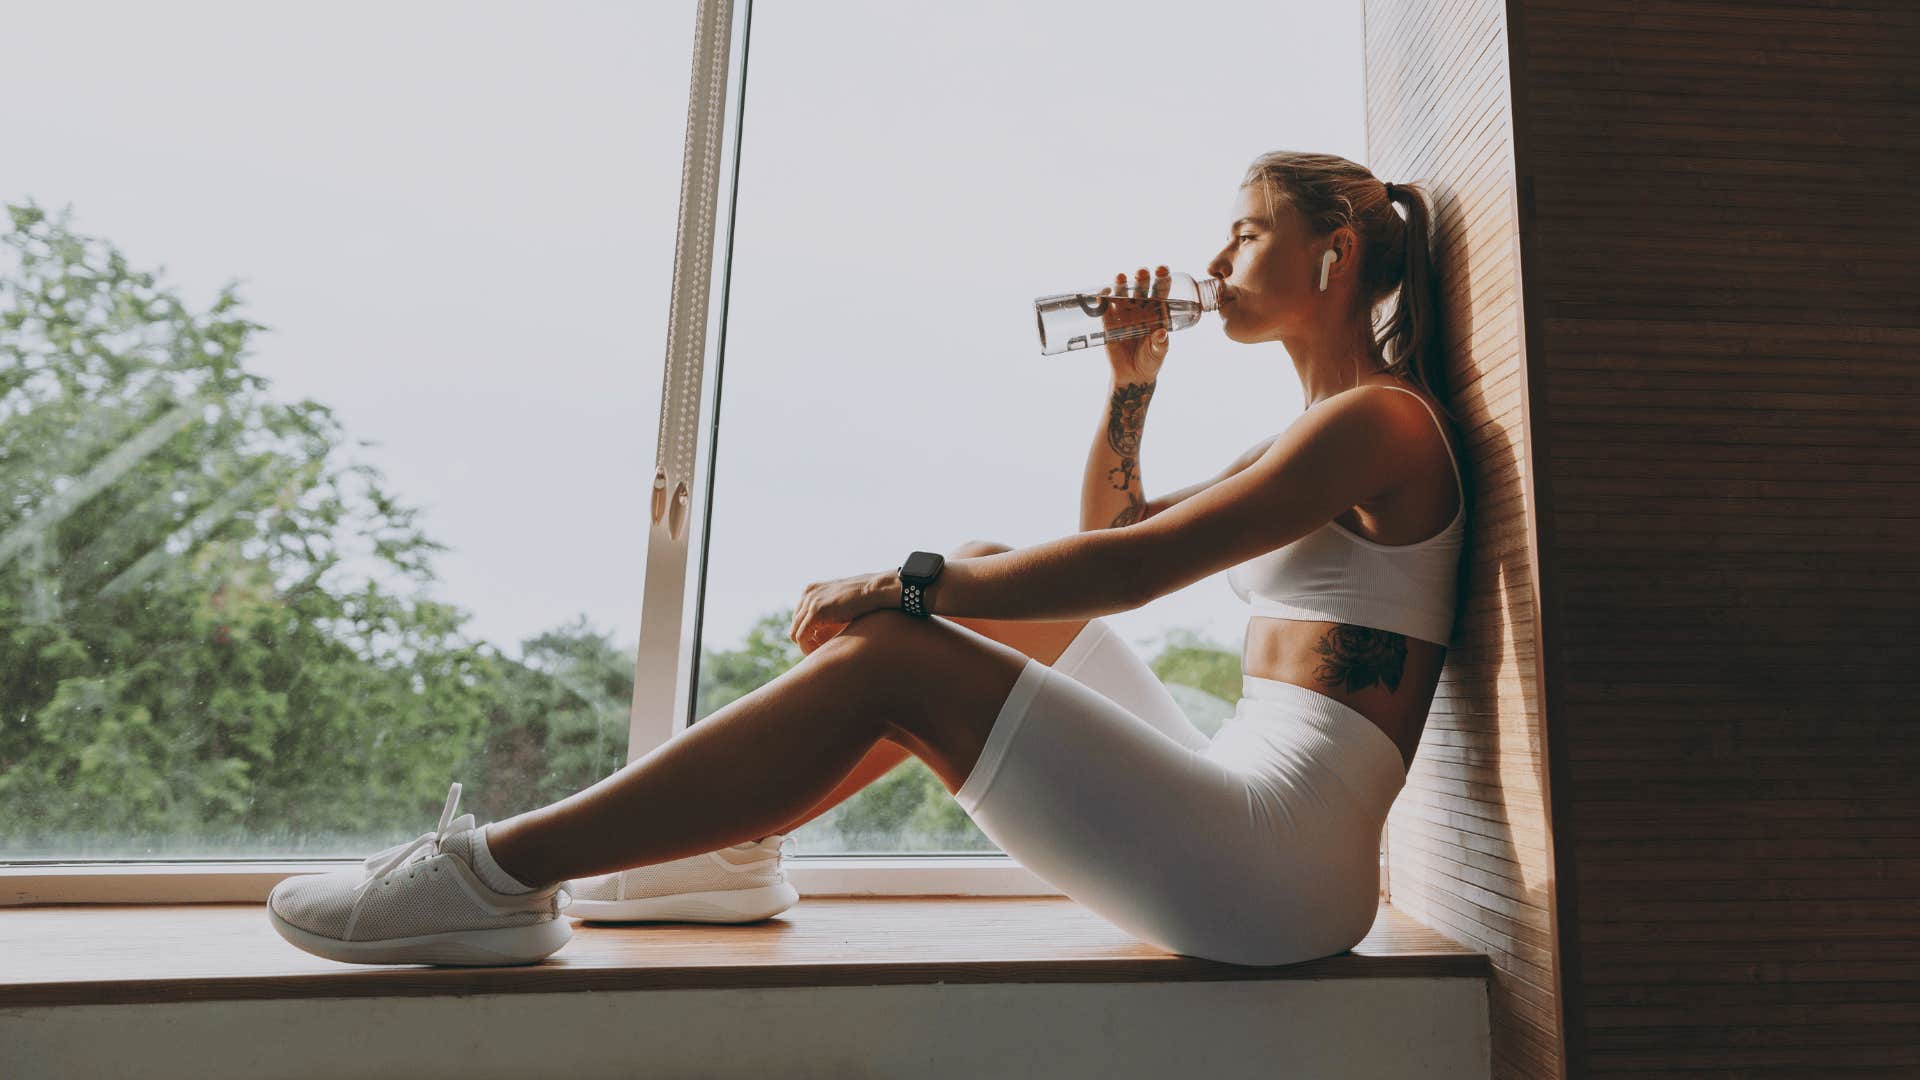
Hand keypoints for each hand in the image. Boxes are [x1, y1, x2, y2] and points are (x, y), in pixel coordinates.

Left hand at [789, 571, 894, 654]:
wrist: (876, 589)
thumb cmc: (865, 597)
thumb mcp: (841, 601)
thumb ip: (830, 609)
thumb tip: (826, 627)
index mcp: (811, 590)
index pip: (798, 617)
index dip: (806, 632)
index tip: (818, 643)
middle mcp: (807, 594)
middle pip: (795, 624)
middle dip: (805, 640)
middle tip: (818, 651)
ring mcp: (810, 601)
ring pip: (796, 632)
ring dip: (805, 646)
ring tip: (820, 654)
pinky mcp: (816, 612)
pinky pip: (802, 636)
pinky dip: (807, 648)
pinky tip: (819, 653)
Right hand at [1099, 265, 1172, 382]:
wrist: (1131, 375)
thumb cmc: (1150, 361)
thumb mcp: (1158, 353)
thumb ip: (1160, 344)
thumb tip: (1161, 333)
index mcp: (1157, 311)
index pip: (1161, 290)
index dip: (1162, 278)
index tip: (1162, 269)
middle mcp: (1140, 308)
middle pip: (1141, 288)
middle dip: (1141, 278)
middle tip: (1141, 273)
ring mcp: (1123, 313)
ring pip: (1122, 293)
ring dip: (1121, 284)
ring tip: (1121, 277)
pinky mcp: (1108, 322)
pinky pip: (1104, 307)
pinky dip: (1103, 299)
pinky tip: (1103, 293)